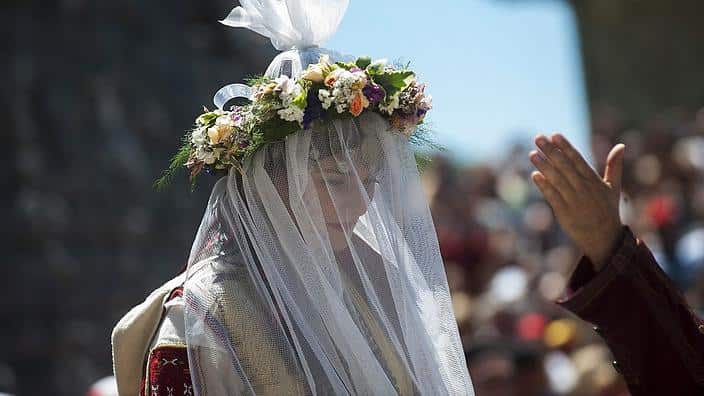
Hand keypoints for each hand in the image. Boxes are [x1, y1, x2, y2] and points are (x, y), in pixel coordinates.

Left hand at [529, 133, 624, 270]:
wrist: (604, 238)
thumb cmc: (607, 210)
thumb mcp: (613, 187)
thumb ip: (614, 166)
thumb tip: (621, 145)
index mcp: (594, 181)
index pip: (578, 160)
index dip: (566, 147)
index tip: (555, 134)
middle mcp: (584, 189)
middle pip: (565, 166)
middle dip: (551, 151)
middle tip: (538, 138)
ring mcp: (573, 201)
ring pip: (557, 180)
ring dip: (544, 166)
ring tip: (532, 154)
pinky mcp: (564, 213)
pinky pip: (553, 197)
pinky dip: (544, 186)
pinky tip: (534, 175)